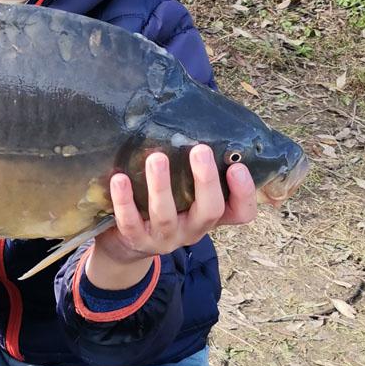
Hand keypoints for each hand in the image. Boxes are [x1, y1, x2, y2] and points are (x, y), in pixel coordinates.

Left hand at [96, 144, 257, 265]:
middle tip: (200, 150)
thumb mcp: (182, 194)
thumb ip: (191, 170)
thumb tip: (194, 119)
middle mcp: (192, 229)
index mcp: (208, 216)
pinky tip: (120, 178)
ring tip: (156, 158)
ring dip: (161, 185)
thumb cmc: (159, 206)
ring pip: (165, 214)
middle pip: (210, 211)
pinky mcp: (135, 240)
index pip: (241, 212)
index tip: (238, 166)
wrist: (126, 246)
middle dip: (206, 180)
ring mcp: (164, 237)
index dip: (245, 192)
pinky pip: (130, 222)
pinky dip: (125, 200)